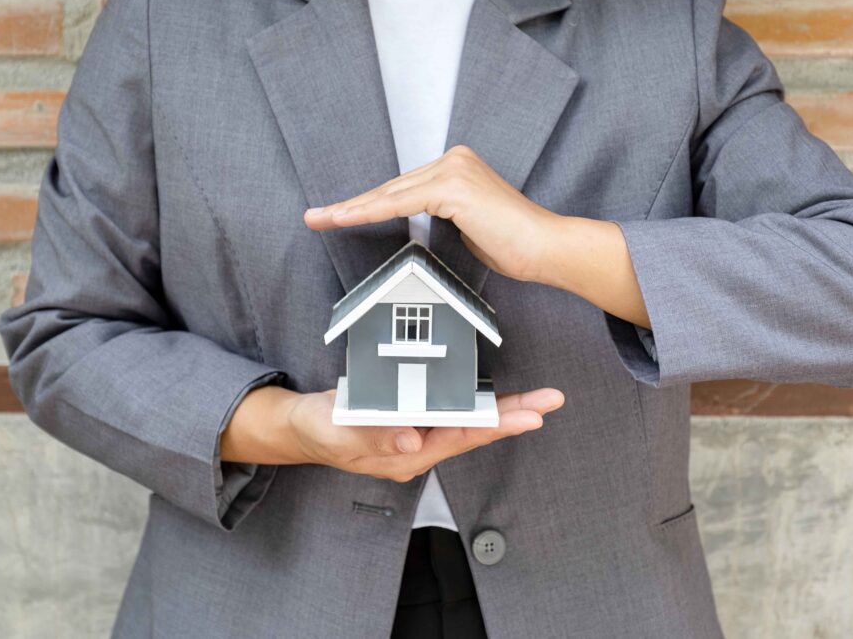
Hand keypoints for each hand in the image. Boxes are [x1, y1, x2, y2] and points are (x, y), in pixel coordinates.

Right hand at [221, 384, 563, 482]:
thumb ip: (373, 436)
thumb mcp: (338, 431)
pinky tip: (496, 399)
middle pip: (473, 431)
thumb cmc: (318, 429)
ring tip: (537, 400)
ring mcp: (416, 437)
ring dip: (501, 411)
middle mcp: (418, 449)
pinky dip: (477, 405)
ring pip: (467, 423)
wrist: (301, 427)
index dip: (494, 424)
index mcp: (404, 455)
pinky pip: (452, 414)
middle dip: (513, 416)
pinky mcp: (411, 421)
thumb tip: (412, 440)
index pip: (458, 437)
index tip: (528, 416)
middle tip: (551, 401)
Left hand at [303, 144, 651, 328]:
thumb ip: (440, 217)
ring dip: (351, 209)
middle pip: (391, 188)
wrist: (545, 248)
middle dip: (351, 205)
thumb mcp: (467, 227)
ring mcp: (453, 169)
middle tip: (315, 217)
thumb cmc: (513, 245)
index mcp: (457, 165)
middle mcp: (453, 159)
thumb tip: (414, 226)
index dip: (368, 204)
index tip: (336, 215)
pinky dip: (370, 212)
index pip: (403, 189)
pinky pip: (401, 202)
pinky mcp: (452, 186)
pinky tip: (344, 219)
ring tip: (320, 220)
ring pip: (390, 194)